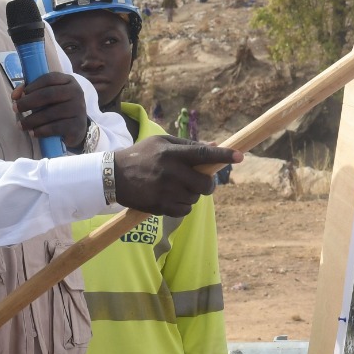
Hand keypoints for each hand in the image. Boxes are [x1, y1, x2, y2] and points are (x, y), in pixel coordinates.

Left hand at [11, 73, 89, 150]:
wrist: (77, 127)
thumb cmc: (58, 107)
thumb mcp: (48, 96)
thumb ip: (32, 91)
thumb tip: (15, 95)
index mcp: (69, 81)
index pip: (49, 78)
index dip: (32, 85)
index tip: (19, 95)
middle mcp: (76, 93)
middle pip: (48, 94)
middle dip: (28, 102)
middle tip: (15, 108)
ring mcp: (78, 109)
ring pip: (50, 113)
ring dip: (31, 120)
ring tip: (21, 125)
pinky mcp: (77, 126)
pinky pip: (55, 128)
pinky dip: (41, 131)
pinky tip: (33, 133)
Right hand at [113, 137, 242, 216]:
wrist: (113, 177)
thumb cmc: (142, 155)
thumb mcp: (162, 142)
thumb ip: (189, 145)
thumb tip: (216, 146)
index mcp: (171, 153)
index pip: (203, 154)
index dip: (223, 156)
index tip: (240, 156)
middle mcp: (170, 172)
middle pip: (205, 184)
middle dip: (208, 184)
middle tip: (202, 181)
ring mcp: (165, 191)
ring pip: (195, 198)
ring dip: (193, 194)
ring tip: (178, 186)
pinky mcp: (160, 207)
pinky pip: (185, 210)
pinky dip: (183, 205)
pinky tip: (171, 196)